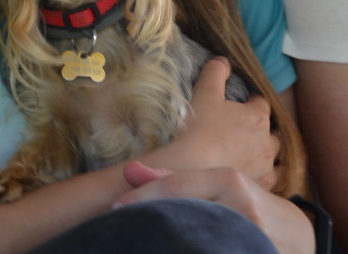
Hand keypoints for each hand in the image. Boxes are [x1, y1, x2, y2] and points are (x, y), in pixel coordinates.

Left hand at [115, 162, 314, 253]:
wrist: (300, 235)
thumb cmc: (250, 205)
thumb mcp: (218, 186)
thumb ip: (175, 180)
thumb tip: (129, 170)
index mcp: (230, 181)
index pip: (177, 186)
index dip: (143, 198)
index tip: (114, 209)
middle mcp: (242, 208)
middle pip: (184, 216)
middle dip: (152, 223)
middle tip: (122, 231)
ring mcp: (254, 238)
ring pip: (197, 241)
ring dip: (171, 241)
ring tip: (145, 242)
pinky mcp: (260, 252)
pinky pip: (220, 250)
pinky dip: (196, 248)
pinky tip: (181, 248)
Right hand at [155, 58, 279, 189]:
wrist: (190, 169)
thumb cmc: (197, 128)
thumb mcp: (204, 92)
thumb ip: (215, 71)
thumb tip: (224, 60)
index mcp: (257, 116)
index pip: (262, 102)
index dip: (251, 100)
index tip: (240, 102)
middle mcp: (267, 142)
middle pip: (272, 132)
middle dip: (262, 129)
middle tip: (243, 130)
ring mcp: (265, 167)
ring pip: (275, 159)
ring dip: (266, 154)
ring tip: (250, 155)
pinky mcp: (259, 187)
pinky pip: (270, 181)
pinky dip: (264, 176)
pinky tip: (250, 176)